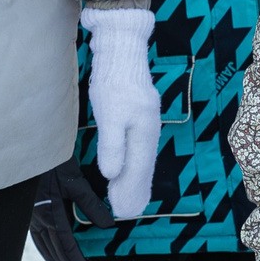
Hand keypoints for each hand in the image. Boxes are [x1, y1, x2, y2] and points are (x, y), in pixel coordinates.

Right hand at [26, 163, 110, 260]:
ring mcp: (30, 216)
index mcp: (50, 212)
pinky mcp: (28, 211)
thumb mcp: (75, 180)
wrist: (29, 146)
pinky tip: (51, 251)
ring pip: (42, 246)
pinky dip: (46, 249)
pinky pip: (37, 237)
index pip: (64, 244)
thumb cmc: (53, 159)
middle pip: (52, 250)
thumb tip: (108, 226)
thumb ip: (90, 204)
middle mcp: (37, 218)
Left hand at [82, 6, 160, 220]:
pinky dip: (135, 163)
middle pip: (143, 167)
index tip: (123, 211)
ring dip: (135, 178)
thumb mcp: (110, 115)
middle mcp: (149, 130)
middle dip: (135, 190)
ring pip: (142, 157)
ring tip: (130, 197)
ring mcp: (146, 122)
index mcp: (144, 133)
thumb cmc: (114, 81)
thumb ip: (113, 145)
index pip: (137, 170)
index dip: (130, 191)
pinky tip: (130, 167)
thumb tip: (112, 174)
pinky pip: (140, 147)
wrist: (122, 49)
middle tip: (126, 211)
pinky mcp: (139, 114)